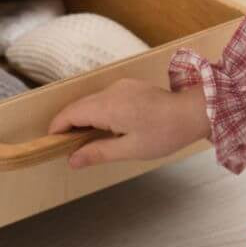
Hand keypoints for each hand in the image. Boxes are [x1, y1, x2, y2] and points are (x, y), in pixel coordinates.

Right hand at [48, 79, 210, 169]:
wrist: (193, 112)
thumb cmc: (164, 133)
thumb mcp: (129, 149)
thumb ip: (98, 152)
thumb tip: (72, 160)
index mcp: (107, 106)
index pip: (70, 113)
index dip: (57, 128)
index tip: (52, 144)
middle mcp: (111, 91)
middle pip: (78, 106)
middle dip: (69, 125)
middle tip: (70, 149)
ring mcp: (122, 86)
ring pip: (91, 101)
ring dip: (85, 118)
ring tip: (90, 142)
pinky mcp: (130, 86)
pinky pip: (105, 98)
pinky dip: (98, 111)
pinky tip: (108, 128)